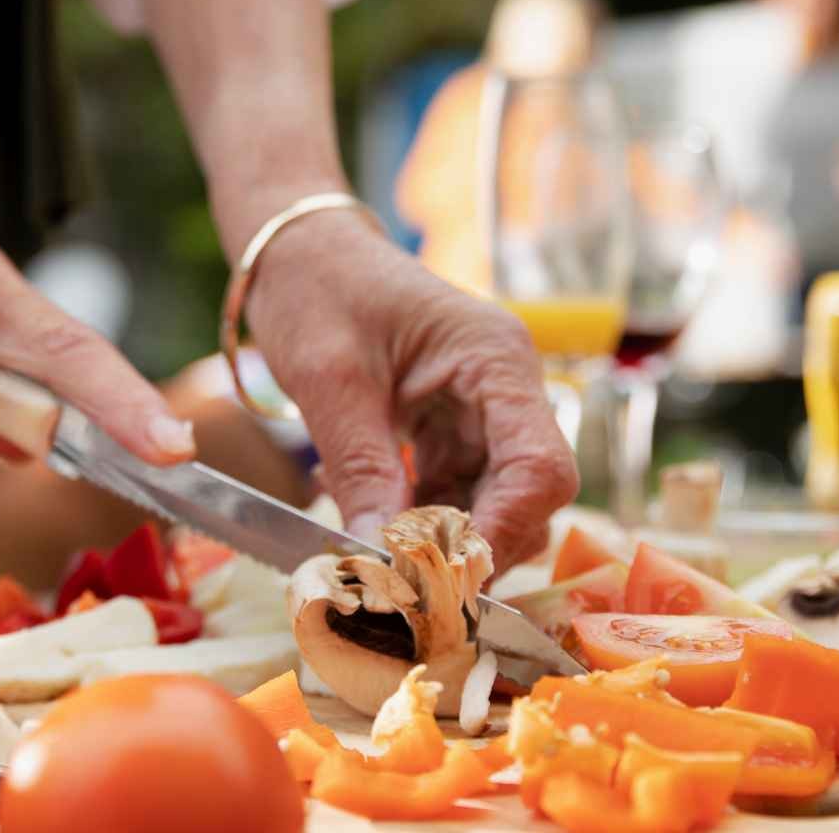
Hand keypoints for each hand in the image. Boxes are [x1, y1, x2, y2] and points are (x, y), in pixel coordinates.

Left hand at [244, 210, 576, 571]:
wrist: (297, 251)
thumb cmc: (316, 290)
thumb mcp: (330, 381)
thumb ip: (362, 469)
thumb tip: (381, 560)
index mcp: (495, 360)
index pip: (540, 467)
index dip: (503, 531)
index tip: (444, 577)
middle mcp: (505, 389)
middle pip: (529, 496)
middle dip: (475, 547)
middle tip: (408, 587)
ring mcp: (483, 413)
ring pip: (496, 506)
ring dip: (446, 544)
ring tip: (383, 562)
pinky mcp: (453, 432)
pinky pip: (457, 497)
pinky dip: (423, 527)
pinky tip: (376, 533)